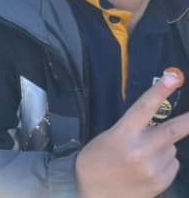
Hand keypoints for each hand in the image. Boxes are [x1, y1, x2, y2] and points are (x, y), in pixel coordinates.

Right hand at [76, 68, 188, 197]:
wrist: (90, 190)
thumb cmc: (97, 158)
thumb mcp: (111, 137)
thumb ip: (136, 129)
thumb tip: (162, 122)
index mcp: (123, 133)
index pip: (145, 107)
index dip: (160, 91)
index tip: (174, 77)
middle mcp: (141, 150)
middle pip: (173, 130)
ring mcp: (153, 168)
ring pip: (172, 148)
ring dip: (164, 147)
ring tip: (143, 156)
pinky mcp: (161, 182)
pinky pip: (173, 165)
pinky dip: (165, 164)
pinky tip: (148, 168)